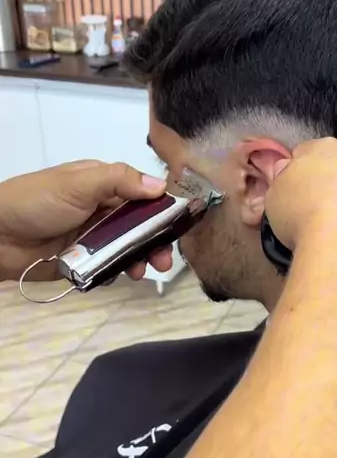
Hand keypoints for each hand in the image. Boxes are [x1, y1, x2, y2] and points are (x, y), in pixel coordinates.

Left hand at [0, 160, 172, 281]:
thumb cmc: (34, 201)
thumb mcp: (78, 183)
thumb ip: (119, 180)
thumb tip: (161, 185)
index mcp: (101, 184)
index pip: (142, 194)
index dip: (163, 209)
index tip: (180, 225)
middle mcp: (100, 209)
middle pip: (140, 226)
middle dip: (156, 241)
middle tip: (164, 260)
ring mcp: (92, 237)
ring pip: (127, 249)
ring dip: (139, 259)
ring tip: (143, 272)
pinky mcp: (83, 261)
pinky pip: (108, 268)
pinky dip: (117, 273)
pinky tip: (120, 277)